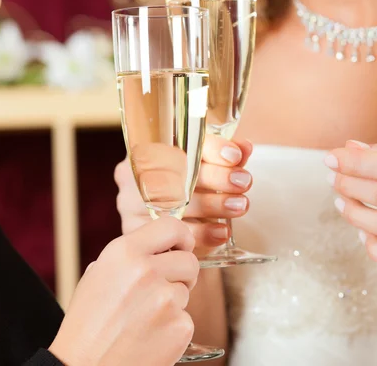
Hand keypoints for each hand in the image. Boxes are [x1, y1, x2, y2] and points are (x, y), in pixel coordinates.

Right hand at [48, 217, 198, 365]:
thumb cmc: (87, 325)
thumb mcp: (97, 276)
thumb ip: (129, 256)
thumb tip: (158, 246)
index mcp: (123, 252)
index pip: (171, 226)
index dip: (182, 237)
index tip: (182, 246)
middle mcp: (146, 270)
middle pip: (189, 260)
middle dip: (182, 273)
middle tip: (162, 290)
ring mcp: (165, 299)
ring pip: (187, 290)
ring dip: (173, 302)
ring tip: (144, 318)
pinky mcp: (179, 326)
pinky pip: (187, 318)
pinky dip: (173, 327)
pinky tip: (150, 336)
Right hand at [115, 134, 253, 256]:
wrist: (159, 231)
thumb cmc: (188, 189)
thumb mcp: (205, 168)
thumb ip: (222, 157)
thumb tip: (244, 148)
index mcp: (150, 148)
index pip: (180, 142)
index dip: (210, 148)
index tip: (235, 155)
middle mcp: (135, 174)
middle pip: (179, 173)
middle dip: (217, 177)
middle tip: (244, 182)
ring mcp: (132, 206)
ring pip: (177, 205)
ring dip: (215, 205)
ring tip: (240, 206)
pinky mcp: (138, 235)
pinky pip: (173, 235)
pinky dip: (203, 233)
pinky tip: (222, 231)